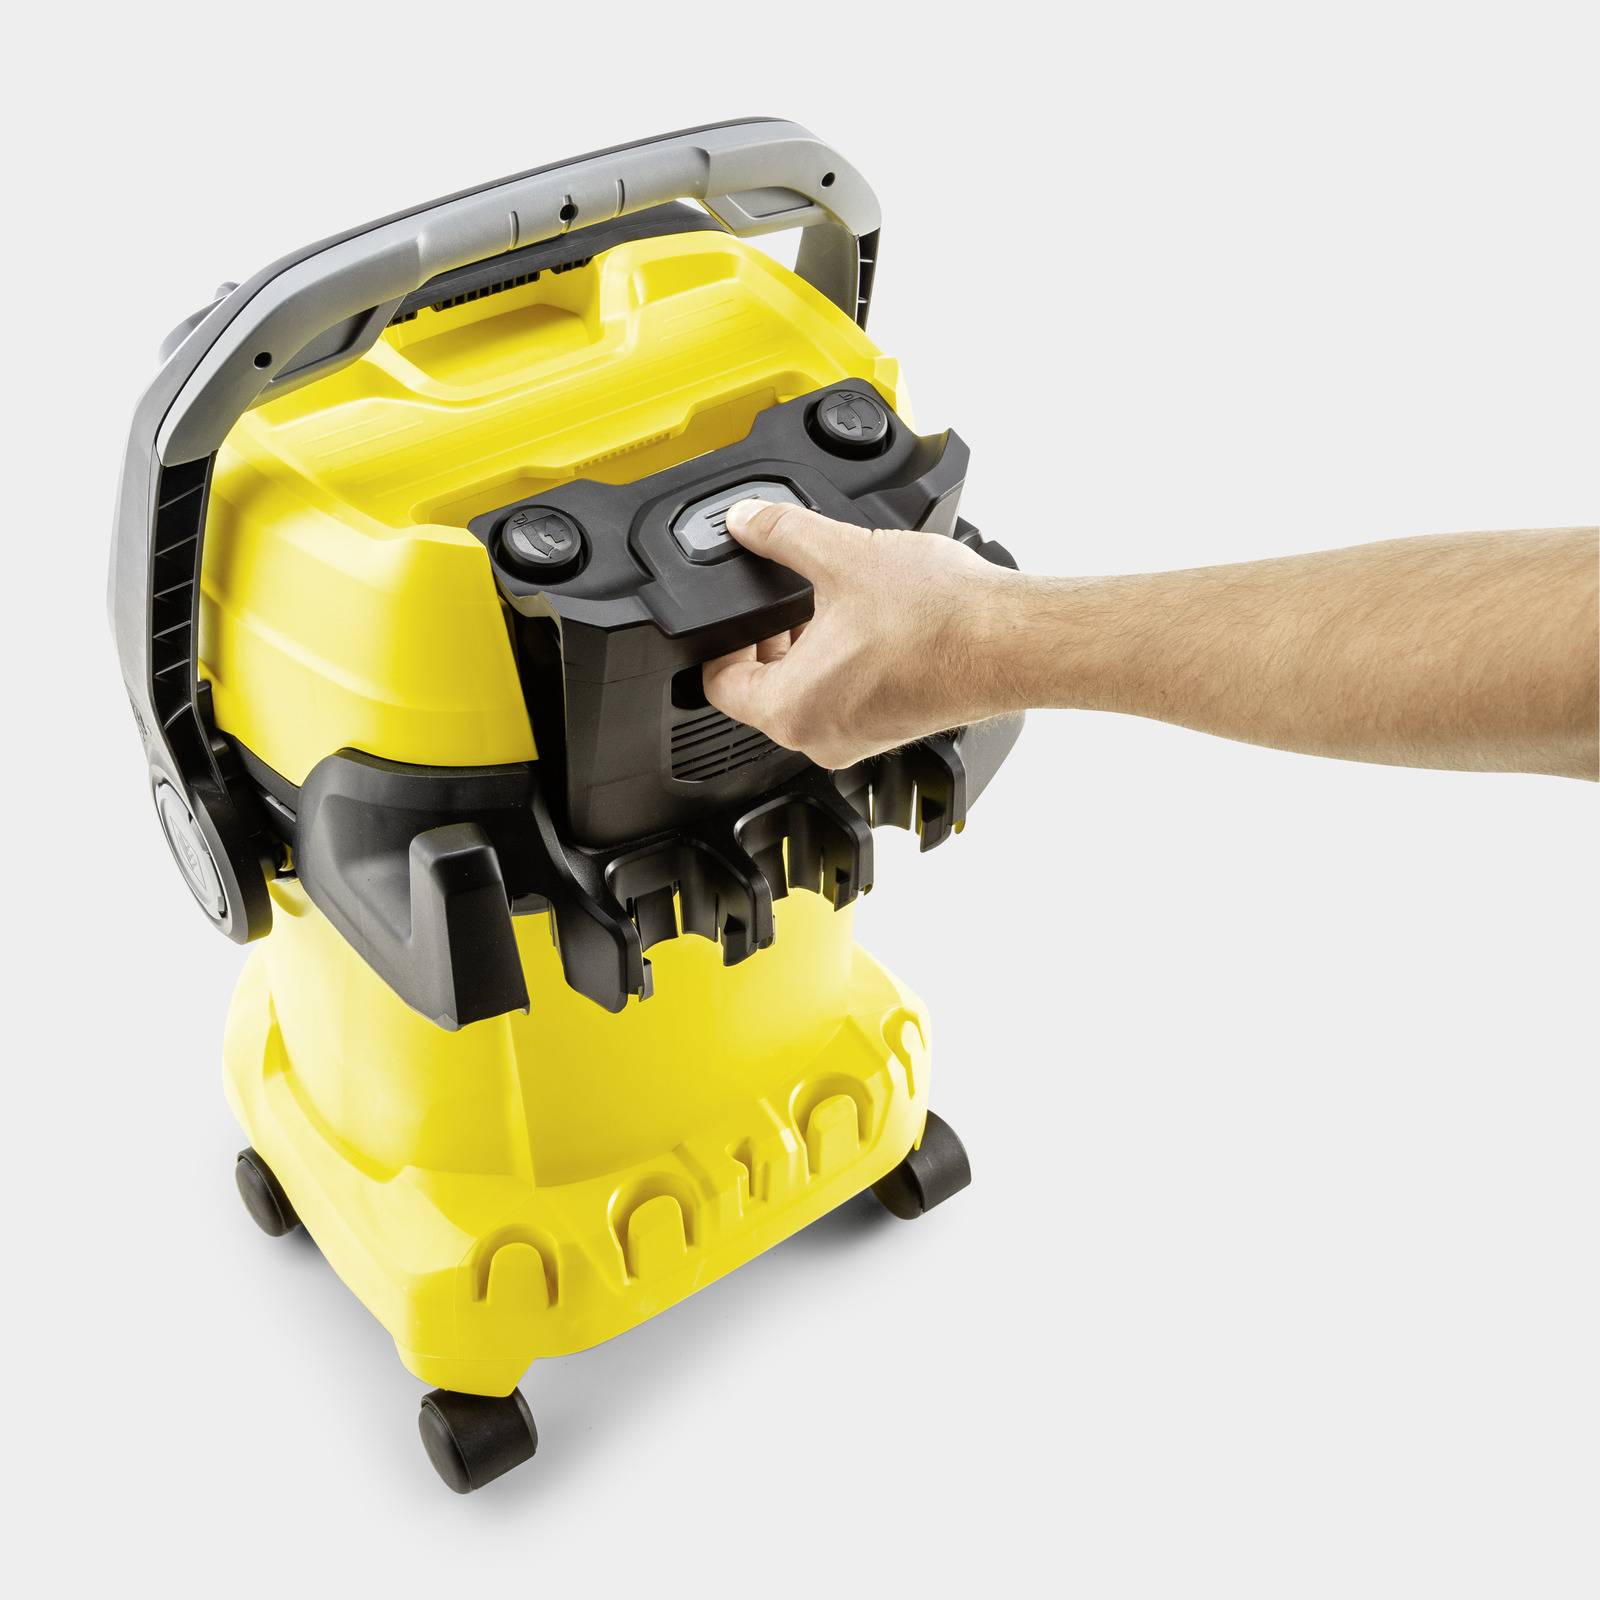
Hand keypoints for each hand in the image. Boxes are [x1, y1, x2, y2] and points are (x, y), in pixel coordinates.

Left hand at [700, 499, 1016, 767]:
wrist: (1009, 642)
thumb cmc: (937, 619)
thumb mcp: (841, 555)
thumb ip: (780, 533)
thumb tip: (748, 519)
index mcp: (790, 709)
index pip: (719, 686)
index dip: (719, 643)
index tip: (735, 613)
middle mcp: (818, 738)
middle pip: (762, 693)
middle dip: (767, 642)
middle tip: (781, 599)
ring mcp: (857, 739)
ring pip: (806, 697)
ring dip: (807, 652)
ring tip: (828, 602)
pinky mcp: (891, 729)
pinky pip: (844, 701)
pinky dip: (843, 665)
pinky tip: (868, 623)